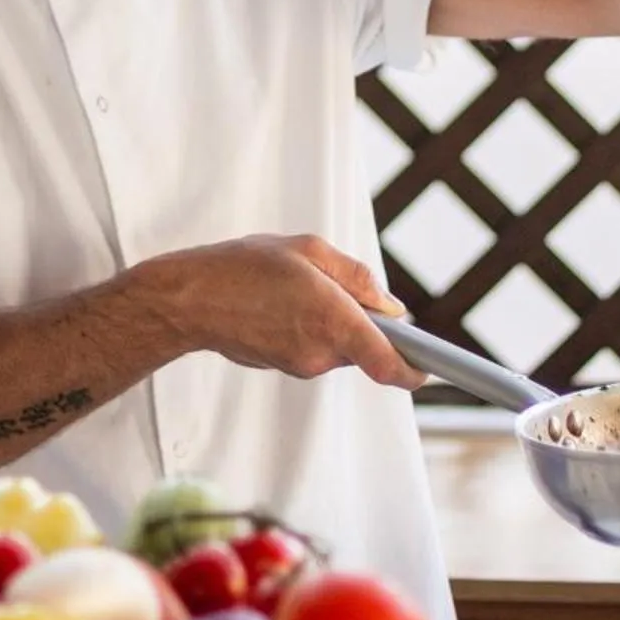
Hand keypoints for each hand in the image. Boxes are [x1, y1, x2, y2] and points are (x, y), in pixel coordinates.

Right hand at [139, 233, 427, 393]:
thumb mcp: (309, 250)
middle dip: (362, 320)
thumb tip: (393, 309)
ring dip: (332, 321)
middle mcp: (321, 353)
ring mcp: (301, 365)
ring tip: (294, 289)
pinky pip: (314, 348)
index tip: (432, 366)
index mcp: (334, 322)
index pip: (391, 364)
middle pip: (366, 346)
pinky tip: (278, 304)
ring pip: (339, 345)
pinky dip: (309, 328)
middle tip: (333, 285)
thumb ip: (358, 279)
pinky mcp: (284, 367)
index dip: (417, 369)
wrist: (188, 300)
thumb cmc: (243, 267)